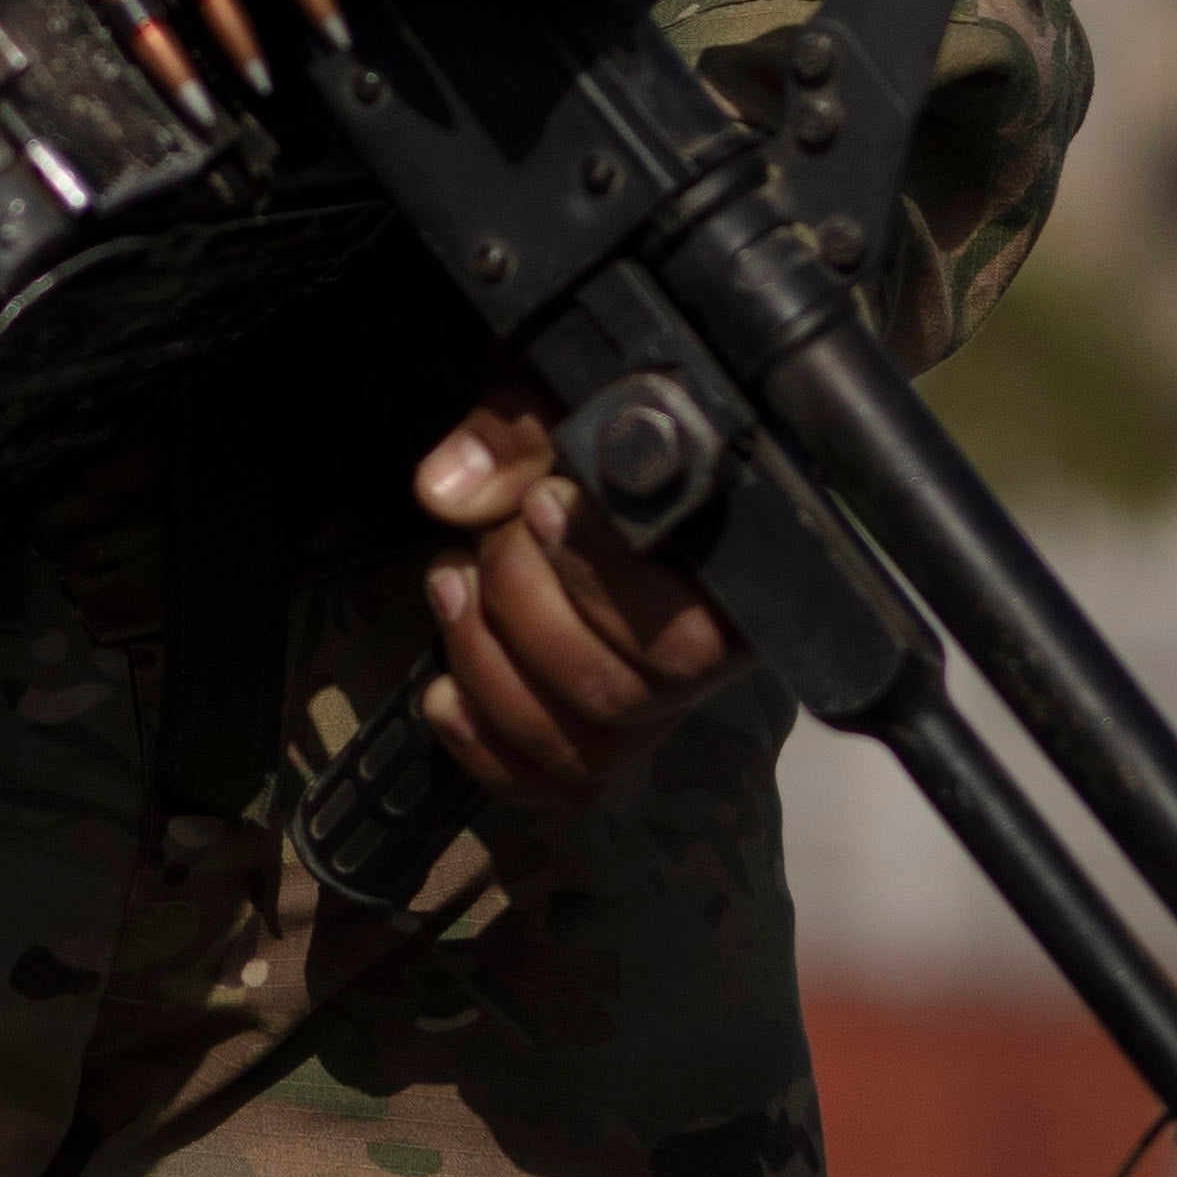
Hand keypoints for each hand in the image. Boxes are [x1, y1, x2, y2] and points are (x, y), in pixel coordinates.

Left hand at [408, 388, 733, 804]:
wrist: (584, 455)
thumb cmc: (586, 420)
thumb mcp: (563, 388)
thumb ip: (518, 429)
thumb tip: (450, 493)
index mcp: (733, 573)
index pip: (690, 629)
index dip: (599, 574)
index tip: (540, 505)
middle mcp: (713, 656)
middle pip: (620, 694)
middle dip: (523, 608)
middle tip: (490, 537)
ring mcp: (658, 708)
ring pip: (583, 748)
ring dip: (487, 667)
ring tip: (451, 584)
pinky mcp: (607, 739)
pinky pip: (557, 788)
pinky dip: (485, 750)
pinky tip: (443, 690)